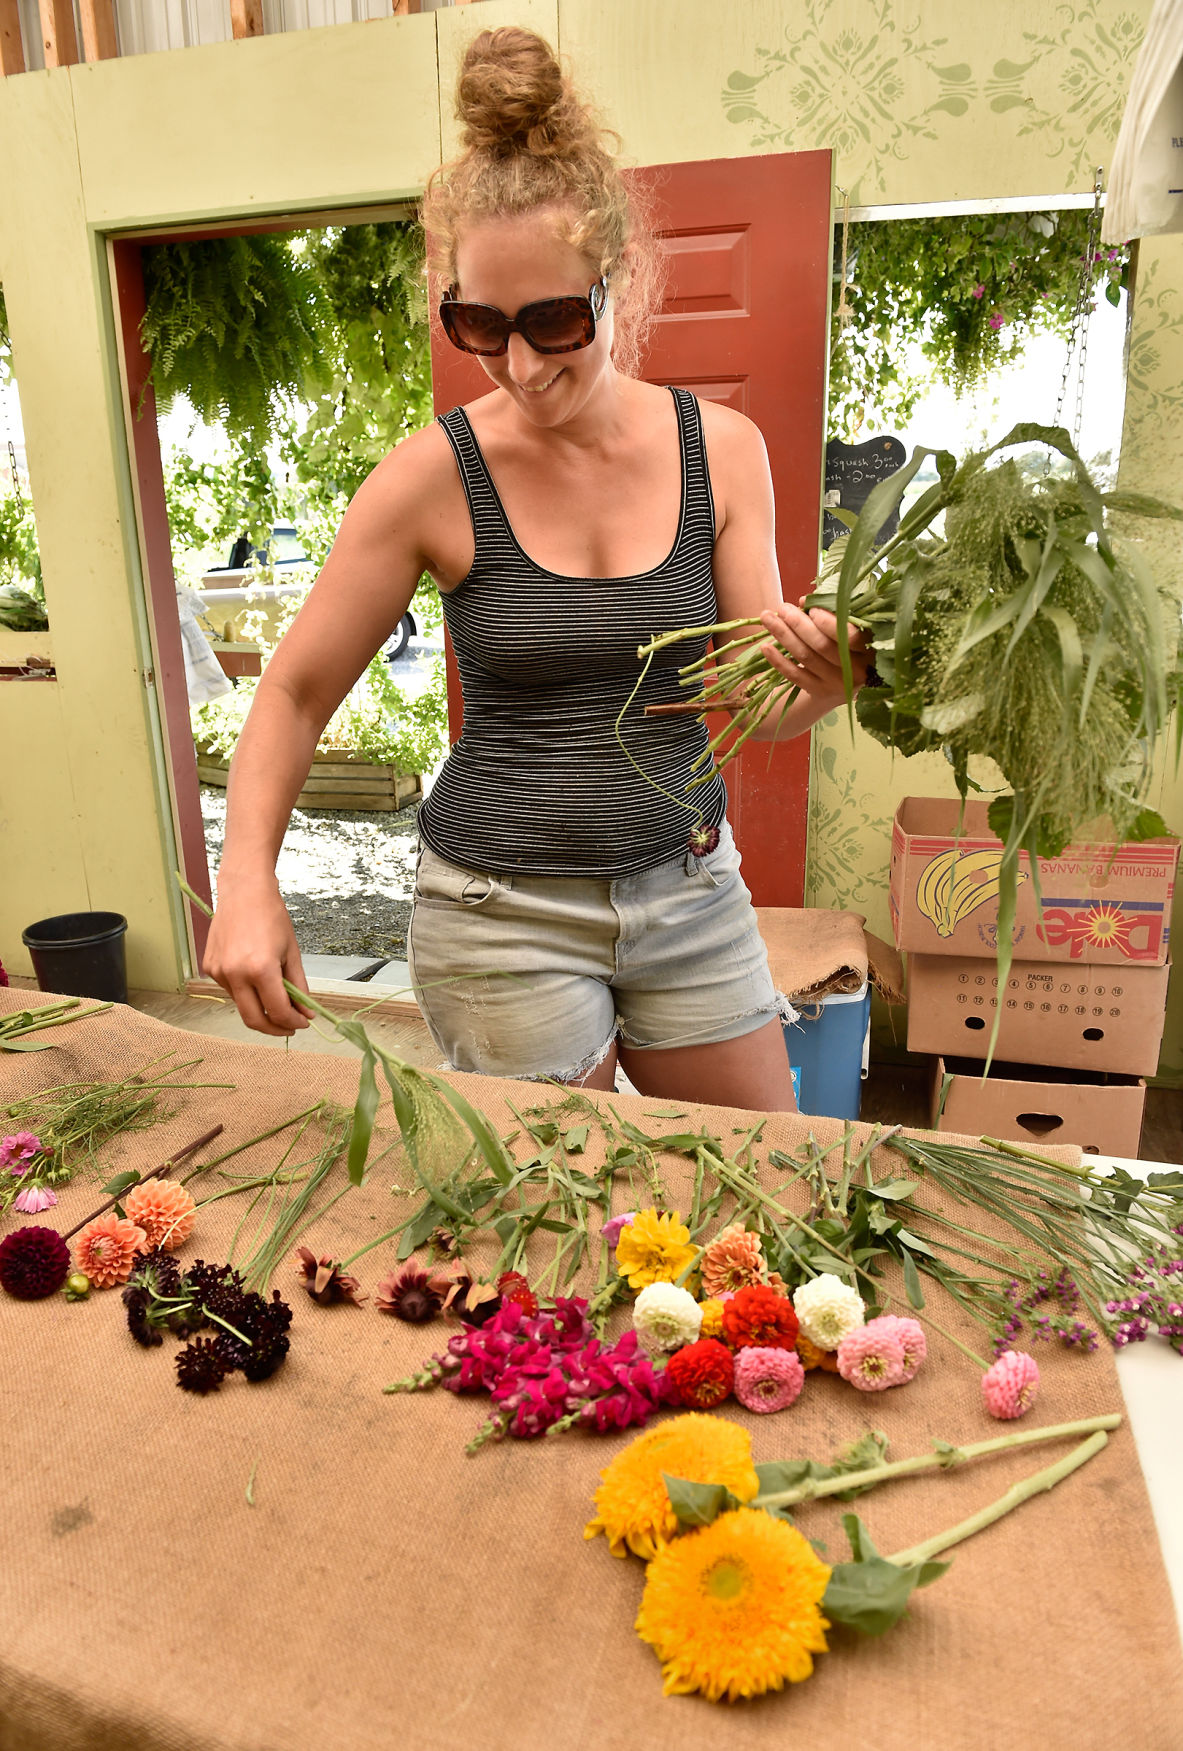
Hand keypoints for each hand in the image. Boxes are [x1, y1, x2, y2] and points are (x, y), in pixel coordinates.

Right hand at [203, 878, 314, 1036]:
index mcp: (260, 969)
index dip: (293, 1022)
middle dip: (274, 1029)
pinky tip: (255, 976)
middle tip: (289, 1026)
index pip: (278, 1011)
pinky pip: (231, 990)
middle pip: (254, 1020)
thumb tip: (306, 1013)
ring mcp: (219, 972)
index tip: (302, 1023)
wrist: (244, 891)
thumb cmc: (271, 916)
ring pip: (242, 1005)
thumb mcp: (292, 953)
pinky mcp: (210, 968)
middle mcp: (235, 974)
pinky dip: (247, 992)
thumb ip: (299, 988)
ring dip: (260, 1007)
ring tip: (275, 993)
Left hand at [758, 597, 869, 712]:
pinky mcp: (819, 692)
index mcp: (871, 650)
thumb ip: (834, 614)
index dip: (828, 623)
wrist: (851, 682)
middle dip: (799, 624)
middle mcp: (857, 671)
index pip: (850, 637)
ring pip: (806, 657)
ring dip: (784, 636)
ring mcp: (837, 684)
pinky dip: (778, 661)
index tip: (811, 609)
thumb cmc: (853, 645)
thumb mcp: (855, 629)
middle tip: (783, 608)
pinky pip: (795, 676)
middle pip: (822, 646)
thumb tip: (803, 601)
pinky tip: (765, 646)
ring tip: (767, 618)